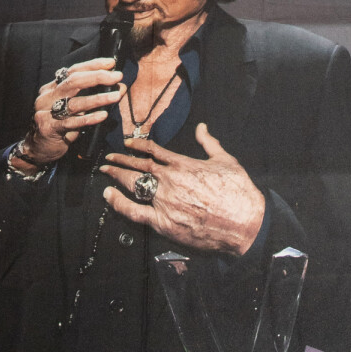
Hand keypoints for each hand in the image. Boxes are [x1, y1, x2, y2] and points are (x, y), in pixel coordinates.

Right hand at [19, 57, 126, 168]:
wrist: (37, 149)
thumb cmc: (58, 127)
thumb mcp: (73, 109)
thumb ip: (91, 97)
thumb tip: (118, 87)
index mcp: (53, 88)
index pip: (73, 71)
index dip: (93, 65)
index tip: (111, 63)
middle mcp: (48, 97)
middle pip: (74, 81)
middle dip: (97, 77)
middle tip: (116, 77)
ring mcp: (46, 112)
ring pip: (75, 102)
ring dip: (98, 98)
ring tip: (116, 96)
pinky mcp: (49, 128)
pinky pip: (72, 122)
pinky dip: (89, 118)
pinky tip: (102, 115)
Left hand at [101, 123, 265, 256]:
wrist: (245, 223)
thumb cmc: (238, 192)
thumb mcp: (225, 160)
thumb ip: (209, 143)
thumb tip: (202, 128)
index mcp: (183, 164)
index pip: (153, 151)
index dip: (137, 145)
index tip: (127, 143)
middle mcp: (170, 180)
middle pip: (138, 167)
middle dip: (120, 161)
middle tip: (108, 159)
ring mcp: (164, 202)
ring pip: (133, 185)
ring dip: (116, 176)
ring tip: (106, 172)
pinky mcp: (163, 223)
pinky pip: (134, 212)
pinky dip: (119, 203)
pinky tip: (109, 197)